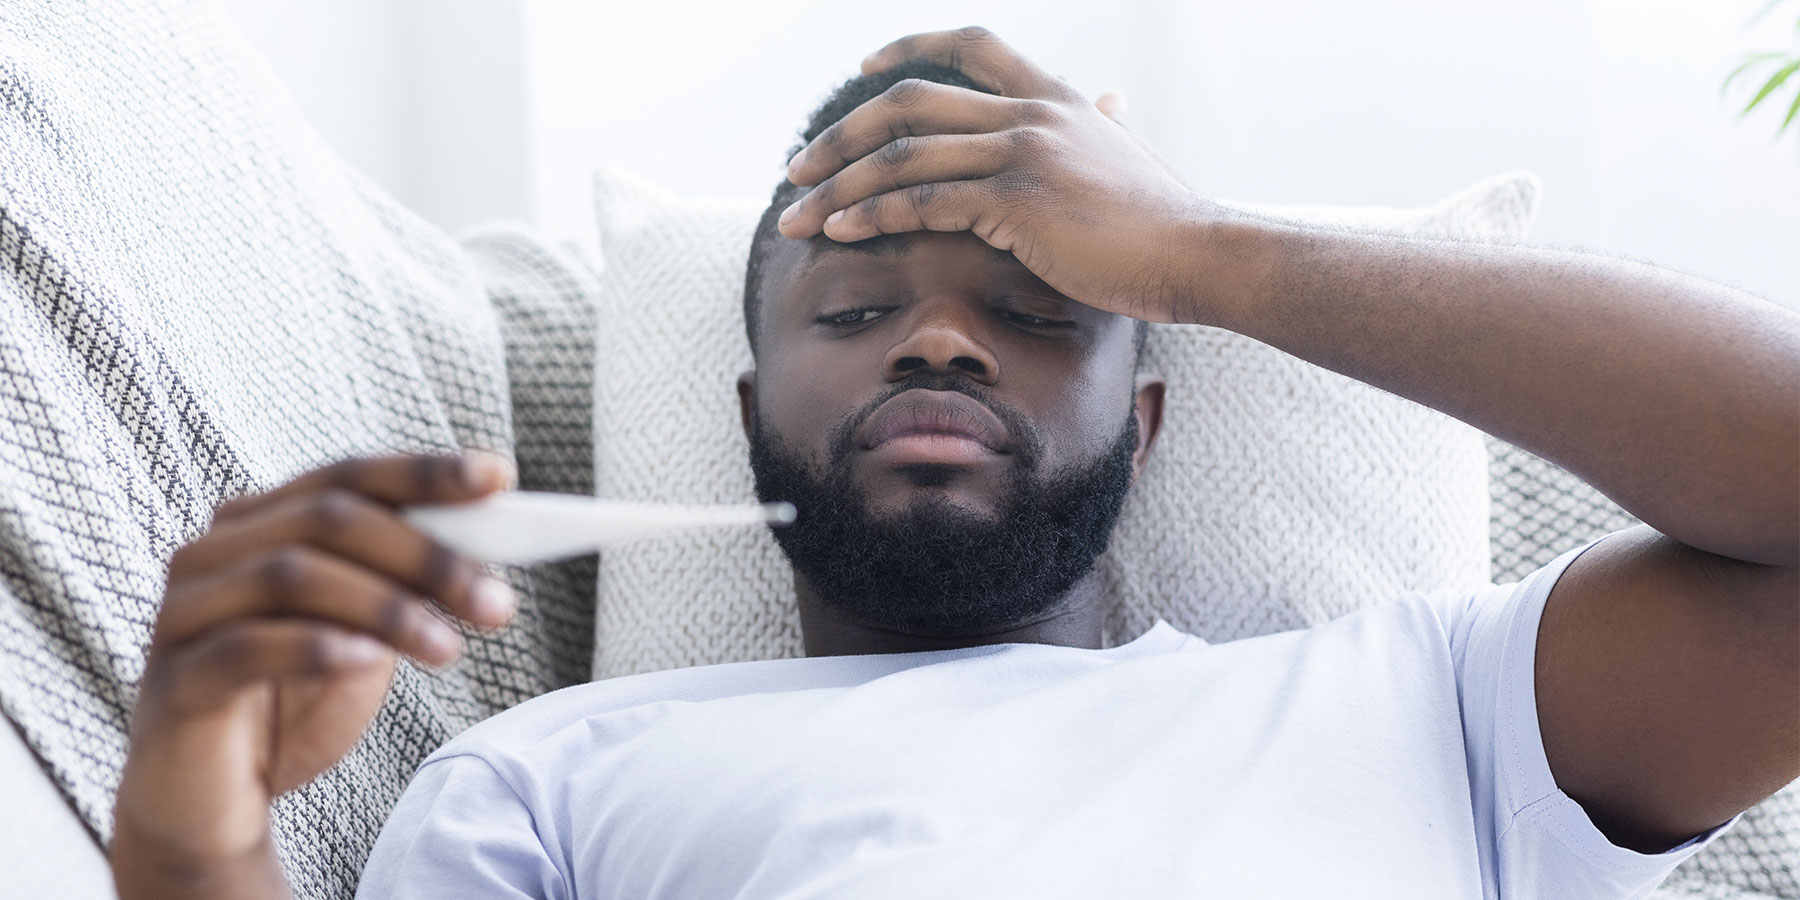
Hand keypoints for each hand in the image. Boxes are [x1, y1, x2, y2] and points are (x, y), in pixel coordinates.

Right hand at [110, 454, 517, 899]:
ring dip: (386, 607)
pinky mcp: (176, 678)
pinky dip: (317, 646)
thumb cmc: (297, 702)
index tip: (498, 476)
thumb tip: (494, 544)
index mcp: (264, 522)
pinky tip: (369, 662)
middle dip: (426, 555)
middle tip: (495, 602)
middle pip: (331, 517)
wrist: (220, 803)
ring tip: (448, 649)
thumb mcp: (369, 633)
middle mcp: (216, 551)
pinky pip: (245, 646)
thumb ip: (410, 584)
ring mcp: (186, 611)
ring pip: (292, 574)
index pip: (351, 476)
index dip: (426, 472)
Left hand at [778, 27, 1218, 324]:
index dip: (908, 49)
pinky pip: (924, 202)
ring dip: (841, 184)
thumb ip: (1104, 123)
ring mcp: (1023, 153)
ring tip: (800, 211)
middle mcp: (1031, 113)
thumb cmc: (1163, 220)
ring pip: (905, 154)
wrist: (1199, 254)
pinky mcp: (1017, 202)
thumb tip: (1110, 101)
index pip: (970, 44)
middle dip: (844, 133)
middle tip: (801, 165)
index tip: (863, 70)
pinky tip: (842, 230)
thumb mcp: (1128, 152)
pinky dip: (873, 216)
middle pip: (911, 100)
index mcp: (1054, 97)